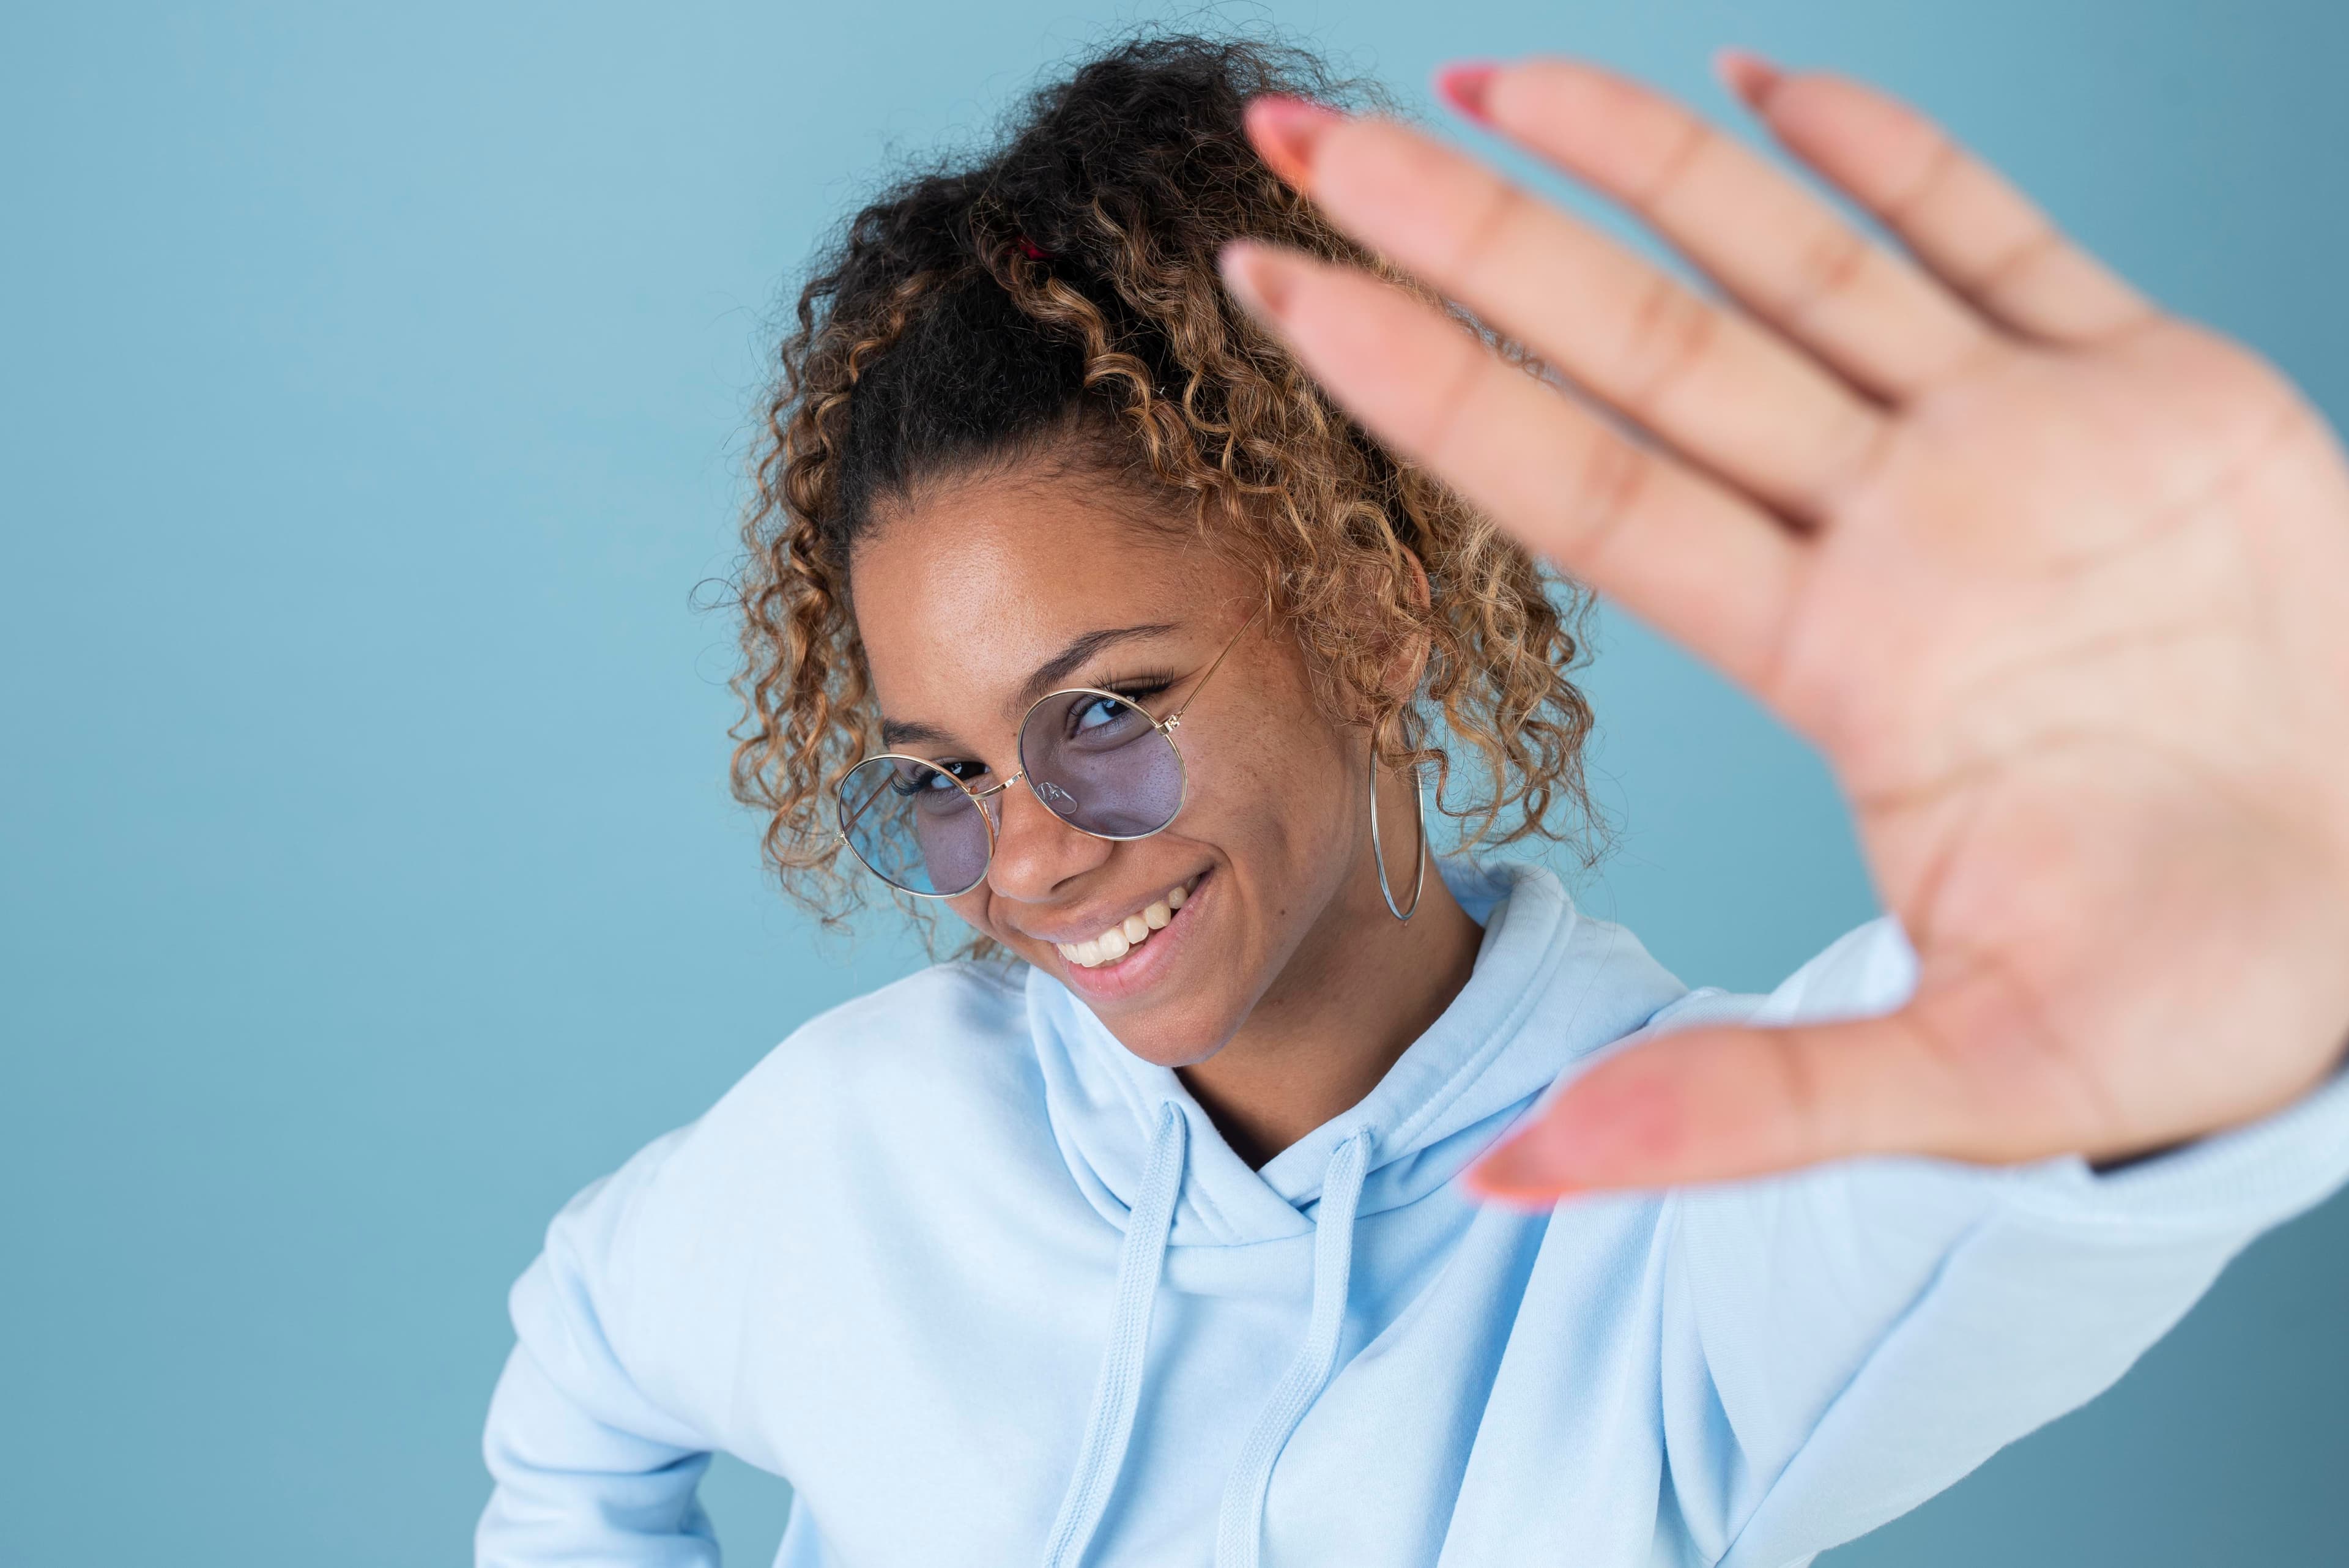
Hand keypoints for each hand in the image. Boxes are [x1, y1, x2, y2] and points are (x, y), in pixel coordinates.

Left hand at [1219, 54, 2348, 1196]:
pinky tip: (1764, 74)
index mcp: (1842, 661)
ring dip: (1640, 164)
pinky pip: (1997, 235)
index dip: (1428, 388)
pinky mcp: (2156, 389)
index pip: (1583, 492)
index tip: (1279, 300)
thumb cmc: (2206, 1002)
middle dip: (1471, 240)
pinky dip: (1892, 149)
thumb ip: (1754, 1110)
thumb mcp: (1977, 1076)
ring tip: (1479, 78)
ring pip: (1786, 264)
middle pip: (1636, 348)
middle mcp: (1893, 531)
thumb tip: (1513, 1181)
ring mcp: (2014, 445)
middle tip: (1299, 145)